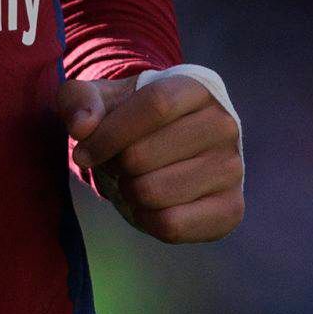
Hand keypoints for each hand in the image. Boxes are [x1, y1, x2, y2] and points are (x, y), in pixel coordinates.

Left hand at [55, 68, 241, 243]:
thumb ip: (80, 99)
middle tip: (119, 164)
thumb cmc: (131, 119)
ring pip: (153, 193)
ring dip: (129, 193)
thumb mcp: (100, 99)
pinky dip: (147, 220)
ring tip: (136, 181)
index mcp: (197, 88)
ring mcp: (232, 168)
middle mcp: (224, 125)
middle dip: (115, 166)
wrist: (166, 149)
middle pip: (143, 155)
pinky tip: (150, 206)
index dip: (110, 133)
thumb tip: (82, 126)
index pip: (155, 105)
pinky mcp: (231, 209)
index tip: (83, 152)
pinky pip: (172, 225)